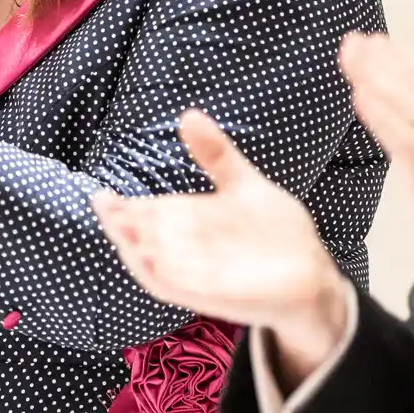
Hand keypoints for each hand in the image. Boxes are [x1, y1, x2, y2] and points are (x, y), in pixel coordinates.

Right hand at [94, 112, 352, 379]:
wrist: (310, 273)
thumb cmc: (272, 231)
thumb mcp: (242, 184)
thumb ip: (215, 155)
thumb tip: (188, 114)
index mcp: (190, 224)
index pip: (147, 216)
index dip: (123, 209)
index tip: (102, 195)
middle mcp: (189, 252)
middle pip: (146, 241)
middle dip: (124, 228)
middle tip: (106, 210)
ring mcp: (203, 277)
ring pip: (157, 269)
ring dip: (138, 253)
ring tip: (122, 233)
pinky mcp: (220, 298)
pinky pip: (186, 291)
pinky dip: (169, 278)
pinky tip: (154, 262)